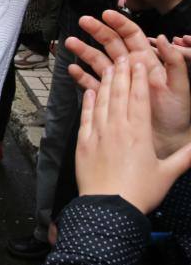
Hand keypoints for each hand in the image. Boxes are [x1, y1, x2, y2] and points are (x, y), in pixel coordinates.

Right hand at [66, 10, 190, 158]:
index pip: (132, 36)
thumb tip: (162, 38)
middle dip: (97, 31)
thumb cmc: (177, 115)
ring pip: (98, 60)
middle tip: (83, 21)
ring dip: (84, 50)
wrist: (168, 141)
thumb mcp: (180, 87)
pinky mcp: (109, 97)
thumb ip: (174, 62)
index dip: (119, 24)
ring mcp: (118, 82)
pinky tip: (72, 69)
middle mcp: (130, 68)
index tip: (106, 14)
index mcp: (147, 62)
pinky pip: (92, 83)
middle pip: (111, 43)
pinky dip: (81, 76)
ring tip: (70, 42)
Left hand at [76, 57, 190, 214]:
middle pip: (119, 93)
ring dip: (104, 82)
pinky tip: (89, 91)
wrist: (108, 208)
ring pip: (102, 101)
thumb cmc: (140, 192)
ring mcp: (98, 133)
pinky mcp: (84, 142)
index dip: (139, 78)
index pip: (138, 97)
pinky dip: (88, 101)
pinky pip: (86, 116)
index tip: (139, 62)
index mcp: (139, 133)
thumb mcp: (168, 174)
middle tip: (123, 57)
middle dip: (121, 72)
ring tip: (108, 67)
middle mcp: (117, 128)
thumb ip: (186, 157)